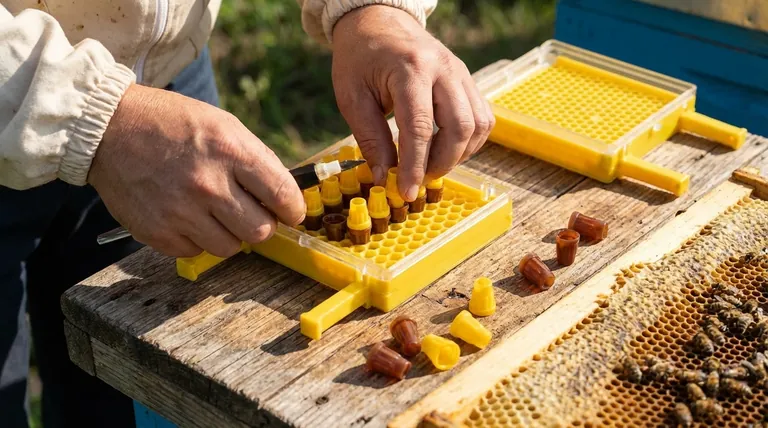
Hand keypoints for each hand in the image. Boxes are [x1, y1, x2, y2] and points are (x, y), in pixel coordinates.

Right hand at [89, 84, 304, 257]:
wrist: (110, 129)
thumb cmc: (172, 124)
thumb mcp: (222, 125)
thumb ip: (255, 159)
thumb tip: (284, 193)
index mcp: (230, 152)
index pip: (283, 196)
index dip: (293, 209)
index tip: (291, 213)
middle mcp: (208, 185)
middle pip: (260, 231)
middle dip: (262, 224)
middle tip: (250, 212)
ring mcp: (181, 212)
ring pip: (230, 248)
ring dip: (229, 234)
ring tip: (215, 212)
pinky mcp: (157, 232)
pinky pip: (195, 252)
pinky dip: (196, 239)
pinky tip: (186, 216)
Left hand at [331, 5, 494, 201]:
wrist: (379, 22)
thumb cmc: (360, 59)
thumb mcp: (352, 97)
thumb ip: (370, 138)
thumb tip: (385, 177)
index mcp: (410, 69)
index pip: (419, 127)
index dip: (415, 166)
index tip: (407, 191)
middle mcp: (443, 68)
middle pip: (459, 127)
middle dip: (442, 163)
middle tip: (419, 180)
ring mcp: (461, 73)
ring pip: (478, 125)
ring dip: (459, 155)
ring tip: (431, 165)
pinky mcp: (467, 80)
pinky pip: (482, 118)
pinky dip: (468, 141)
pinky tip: (446, 150)